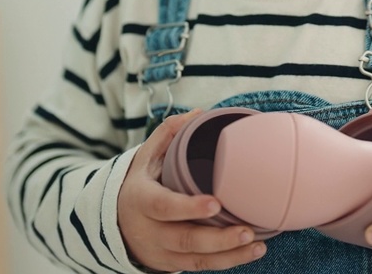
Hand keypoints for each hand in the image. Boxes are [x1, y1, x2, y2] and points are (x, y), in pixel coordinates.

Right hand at [117, 109, 266, 271]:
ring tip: (256, 245)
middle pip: (184, 239)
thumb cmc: (140, 184)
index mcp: (141, 200)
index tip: (216, 204)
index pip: (163, 206)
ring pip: (195, 258)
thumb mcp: (145, 158)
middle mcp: (149, 230)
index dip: (188, 208)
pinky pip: (200, 267)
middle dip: (217, 239)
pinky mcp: (171, 264)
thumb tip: (197, 113)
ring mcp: (160, 251)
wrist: (115, 223)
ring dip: (228, 255)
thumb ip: (168, 134)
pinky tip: (250, 252)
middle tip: (247, 230)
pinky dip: (227, 262)